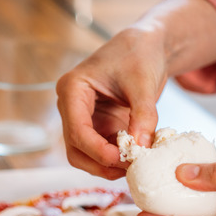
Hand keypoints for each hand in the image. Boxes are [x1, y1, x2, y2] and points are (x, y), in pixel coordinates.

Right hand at [56, 28, 166, 179]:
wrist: (145, 48)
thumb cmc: (139, 56)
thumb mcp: (144, 84)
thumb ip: (143, 116)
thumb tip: (140, 148)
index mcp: (72, 89)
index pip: (77, 130)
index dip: (98, 151)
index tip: (123, 159)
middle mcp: (71, 107)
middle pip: (75, 150)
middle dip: (101, 163)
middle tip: (130, 167)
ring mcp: (82, 119)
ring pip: (85, 156)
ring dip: (108, 166)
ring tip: (135, 164)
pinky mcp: (97, 127)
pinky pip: (100, 152)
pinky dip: (117, 160)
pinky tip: (136, 157)